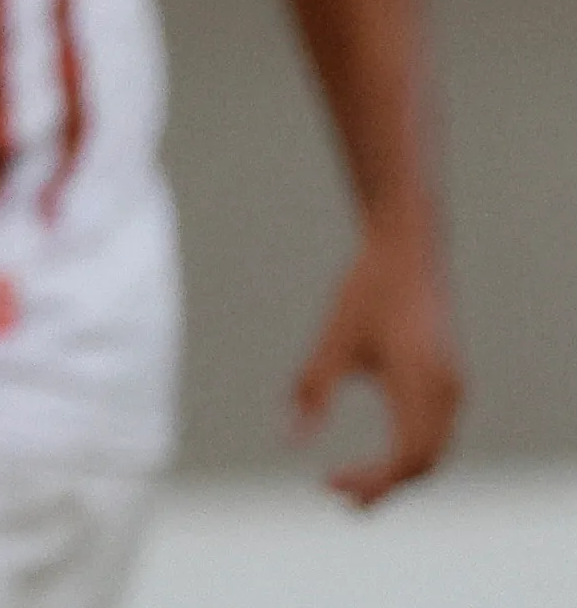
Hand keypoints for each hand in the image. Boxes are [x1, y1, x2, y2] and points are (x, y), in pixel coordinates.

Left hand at [291, 227, 461, 506]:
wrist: (406, 250)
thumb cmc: (365, 291)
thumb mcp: (332, 341)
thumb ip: (311, 391)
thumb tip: (289, 438)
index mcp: (420, 385)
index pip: (404, 459)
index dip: (371, 483)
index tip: (330, 488)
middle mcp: (446, 392)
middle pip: (423, 464)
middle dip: (383, 486)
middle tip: (336, 494)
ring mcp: (454, 386)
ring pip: (434, 451)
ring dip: (398, 472)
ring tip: (353, 481)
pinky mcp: (450, 379)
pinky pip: (437, 432)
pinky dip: (411, 452)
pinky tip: (377, 453)